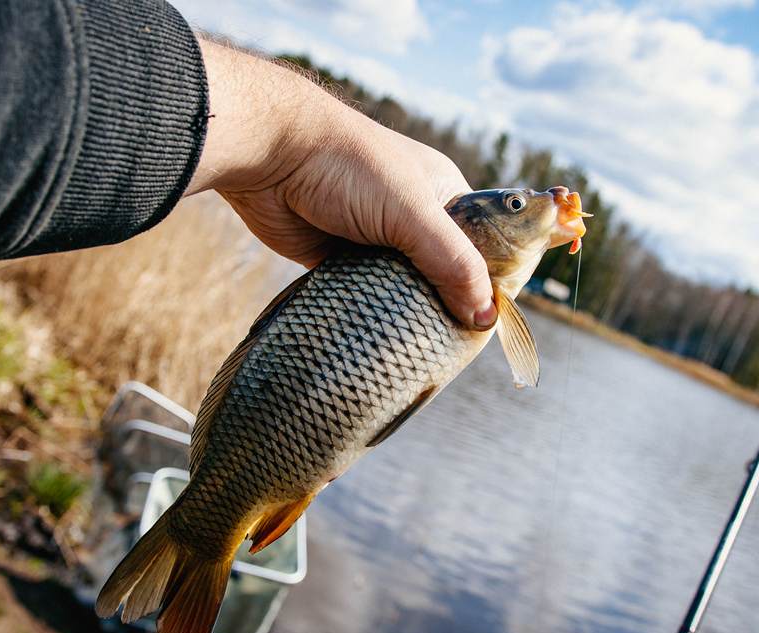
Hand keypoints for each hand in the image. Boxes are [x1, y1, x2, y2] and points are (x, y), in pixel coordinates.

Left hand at [185, 38, 496, 329]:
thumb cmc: (349, 166)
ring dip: (404, 312)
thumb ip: (452, 263)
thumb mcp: (412, 213)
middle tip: (452, 349)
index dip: (487, 284)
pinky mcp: (337, 258)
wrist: (269, 154)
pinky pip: (362, 294)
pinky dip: (368, 312)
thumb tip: (486, 316)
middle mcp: (412, 217)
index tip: (489, 326)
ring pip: (401, 287)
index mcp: (441, 195)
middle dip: (445, 306)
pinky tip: (379, 338)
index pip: (480, 246)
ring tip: (419, 352)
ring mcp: (373, 239)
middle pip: (440, 273)